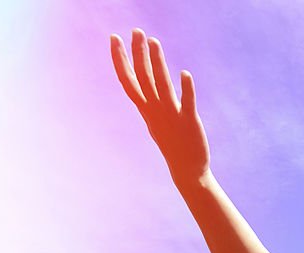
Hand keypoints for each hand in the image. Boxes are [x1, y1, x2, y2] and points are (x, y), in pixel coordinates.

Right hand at [111, 29, 210, 185]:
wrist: (187, 171)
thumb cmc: (172, 144)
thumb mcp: (155, 121)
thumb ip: (150, 102)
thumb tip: (146, 87)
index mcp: (146, 110)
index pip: (128, 80)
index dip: (119, 59)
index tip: (114, 37)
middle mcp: (155, 111)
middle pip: (143, 78)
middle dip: (138, 54)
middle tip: (136, 31)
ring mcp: (171, 116)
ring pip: (161, 86)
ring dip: (157, 63)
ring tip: (154, 42)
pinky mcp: (189, 122)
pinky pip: (187, 103)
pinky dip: (186, 89)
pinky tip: (185, 73)